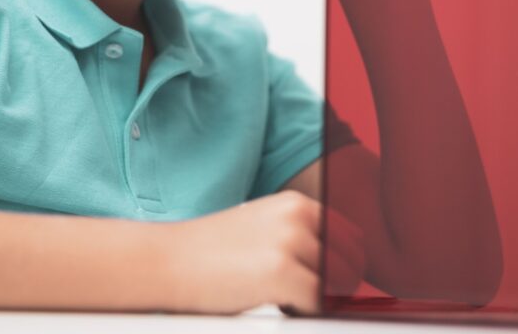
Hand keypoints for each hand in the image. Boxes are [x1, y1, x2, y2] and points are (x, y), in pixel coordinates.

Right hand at [162, 190, 364, 315]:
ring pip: (336, 285)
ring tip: (283, 298)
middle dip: (336, 287)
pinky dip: (303, 312)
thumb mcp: (262, 228)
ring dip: (318, 300)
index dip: (345, 266)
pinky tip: (275, 305)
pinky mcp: (280, 273)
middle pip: (351, 263)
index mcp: (296, 204)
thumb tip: (343, 269)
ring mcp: (290, 243)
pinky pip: (317, 304)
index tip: (329, 283)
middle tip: (304, 297)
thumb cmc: (209, 253)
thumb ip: (301, 239)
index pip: (351, 238)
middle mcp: (298, 217)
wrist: (166, 261)